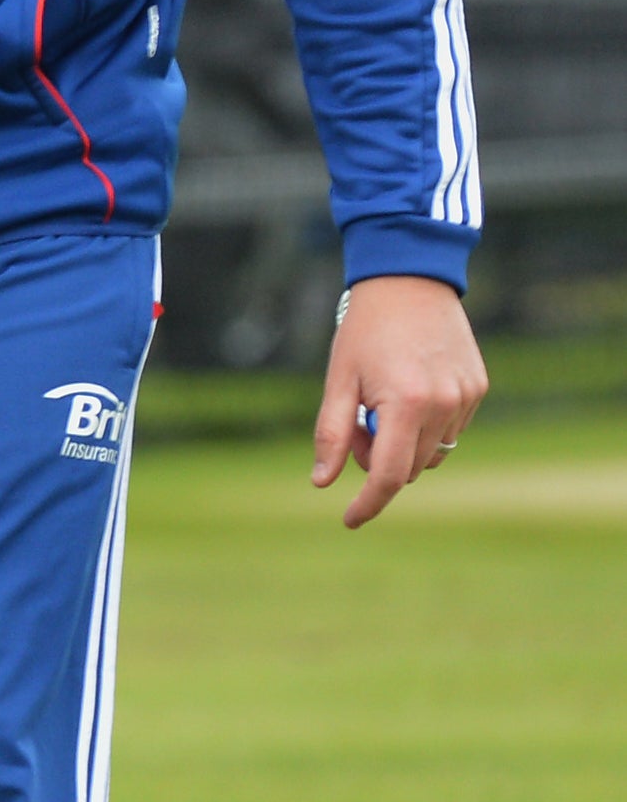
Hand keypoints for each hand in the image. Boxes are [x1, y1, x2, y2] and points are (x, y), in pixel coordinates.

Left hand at [309, 273, 486, 528]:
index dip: (368, 503)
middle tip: (357, 421)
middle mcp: (443, 405)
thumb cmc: (364, 332)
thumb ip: (331, 433)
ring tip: (381, 403)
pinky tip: (408, 391)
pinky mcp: (478, 389)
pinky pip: (450, 429)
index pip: (388, 475)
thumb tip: (323, 482)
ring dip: (403, 444)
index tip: (349, 519)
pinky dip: (426, 426)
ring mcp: (466, 397)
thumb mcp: (338, 380)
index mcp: (405, 405)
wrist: (409, 282)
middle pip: (408, 467)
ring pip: (431, 452)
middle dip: (377, 459)